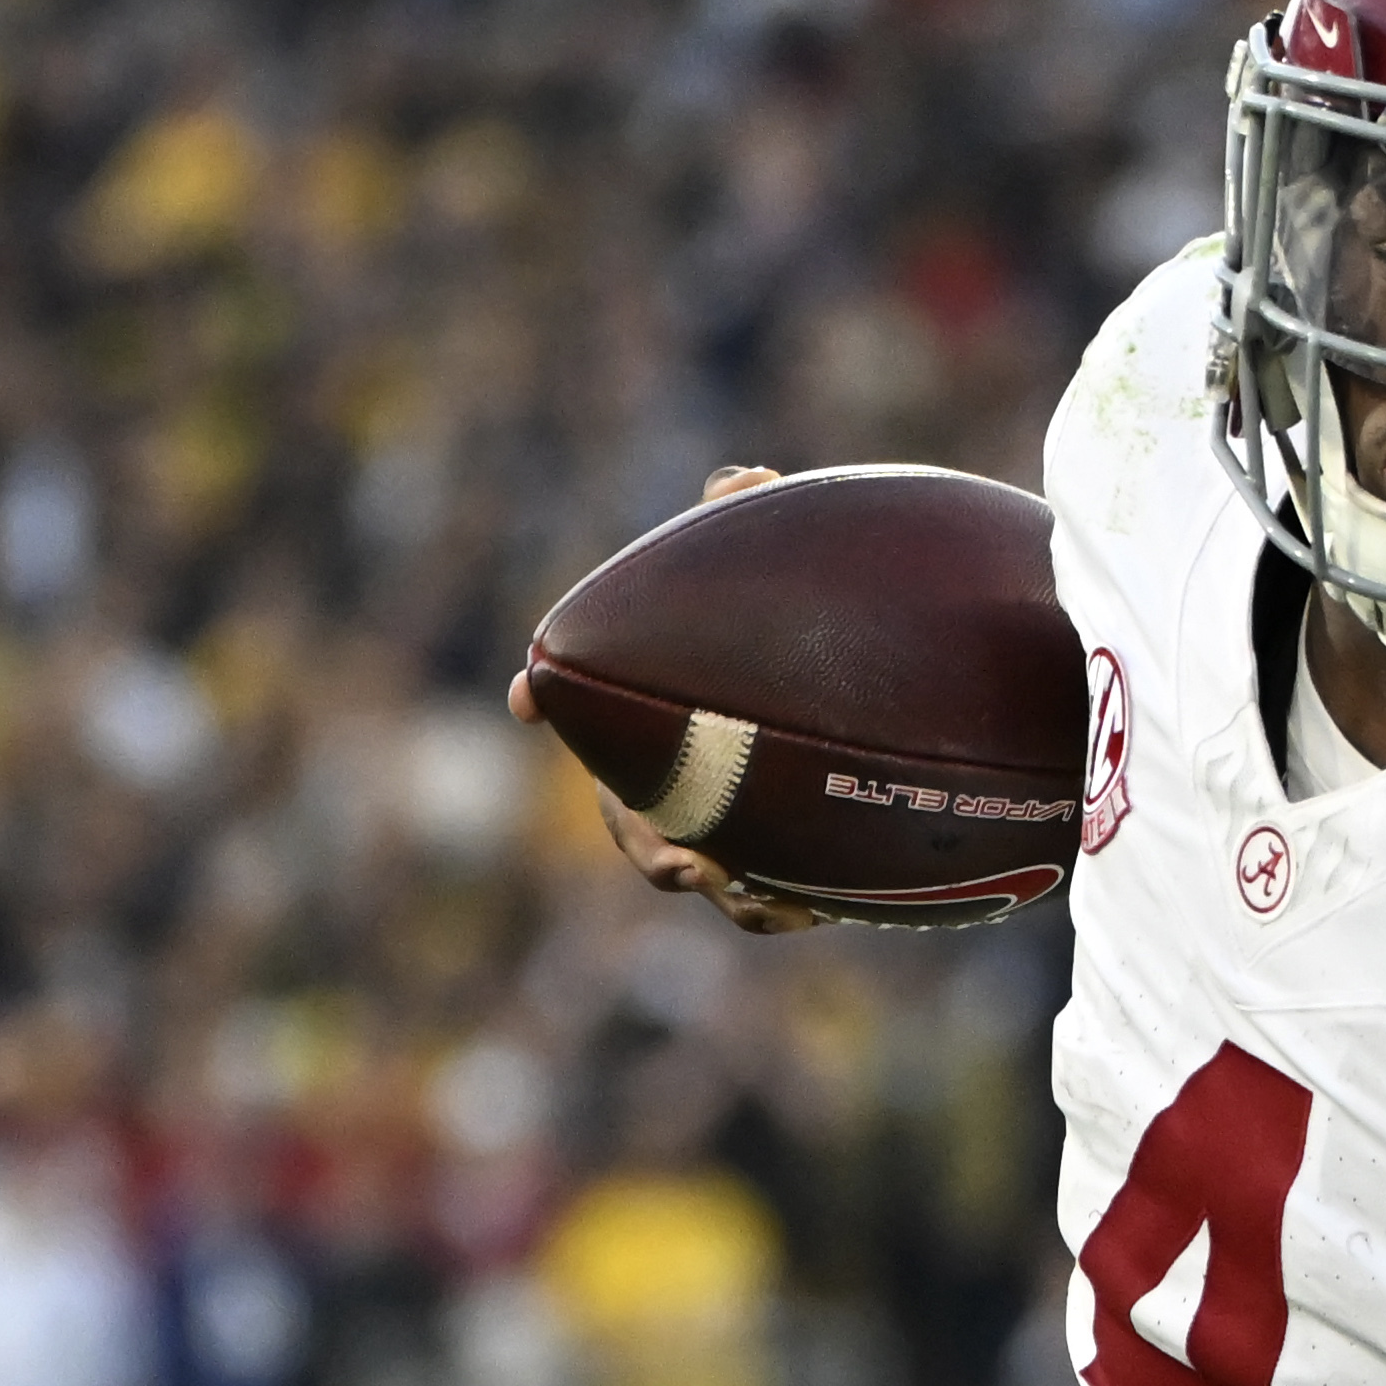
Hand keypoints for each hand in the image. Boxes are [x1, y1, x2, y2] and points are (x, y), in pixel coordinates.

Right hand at [521, 465, 846, 934]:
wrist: (858, 706)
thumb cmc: (786, 628)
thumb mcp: (763, 575)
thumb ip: (748, 523)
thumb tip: (743, 478)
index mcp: (643, 713)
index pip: (577, 703)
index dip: (546, 693)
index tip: (527, 696)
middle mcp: (668, 777)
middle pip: (633, 822)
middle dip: (651, 845)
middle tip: (686, 860)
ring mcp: (719, 826)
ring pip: (700, 874)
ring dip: (721, 890)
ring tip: (751, 894)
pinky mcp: (774, 863)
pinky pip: (765, 901)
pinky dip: (779, 906)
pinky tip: (816, 904)